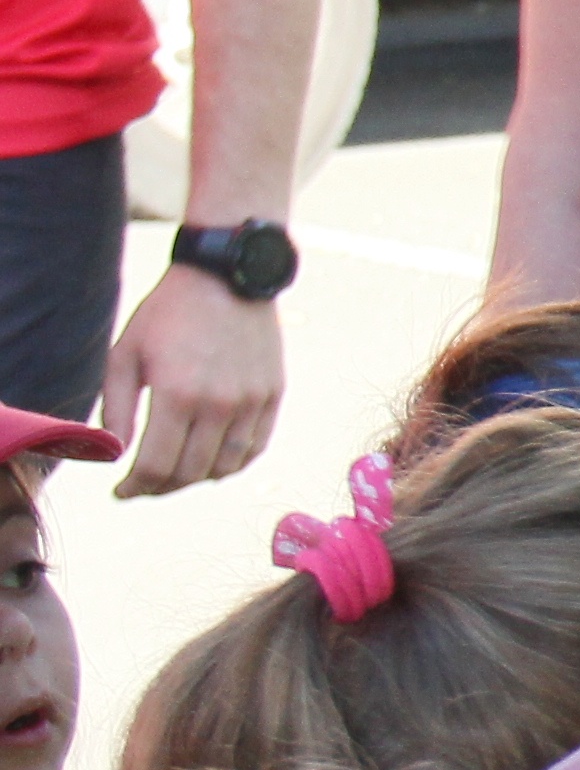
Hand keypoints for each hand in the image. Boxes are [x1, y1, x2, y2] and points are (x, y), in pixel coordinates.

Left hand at [102, 267, 280, 495]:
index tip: (121, 492)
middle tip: (144, 485)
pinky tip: (212, 460)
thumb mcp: (126, 353)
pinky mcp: (273, 395)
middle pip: (189, 472)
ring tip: (177, 473)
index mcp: (177, 394)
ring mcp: (251, 402)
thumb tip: (116, 453)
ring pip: (225, 467)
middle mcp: (219, 404)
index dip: (134, 487)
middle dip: (160, 487)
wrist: (226, 277)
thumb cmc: (167, 313)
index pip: (155, 465)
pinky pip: (254, 447)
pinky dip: (232, 464)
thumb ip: (116, 407)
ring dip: (196, 478)